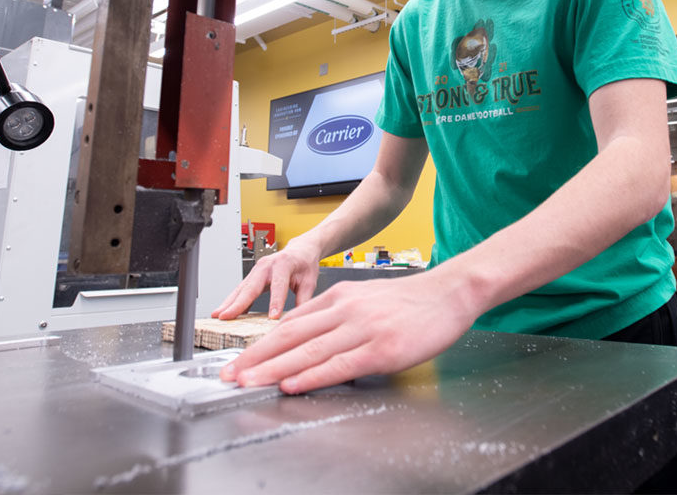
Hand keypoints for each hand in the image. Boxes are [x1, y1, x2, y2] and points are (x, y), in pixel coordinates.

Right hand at [212, 237, 322, 319]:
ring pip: (242, 288)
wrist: (300, 250)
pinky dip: (232, 301)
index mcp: (283, 263)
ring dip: (229, 302)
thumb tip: (300, 319)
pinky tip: (225, 312)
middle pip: (251, 286)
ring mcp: (257, 269)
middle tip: (226, 316)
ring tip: (218, 315)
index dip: (275, 301)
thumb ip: (304, 300)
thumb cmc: (304, 264)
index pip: (278, 284)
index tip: (272, 317)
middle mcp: (267, 265)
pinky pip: (241, 290)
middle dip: (238, 303)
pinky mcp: (253, 276)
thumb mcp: (310, 282)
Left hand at [219, 268, 477, 393]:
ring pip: (308, 350)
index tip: (238, 360)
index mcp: (338, 298)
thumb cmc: (408, 302)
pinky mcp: (381, 349)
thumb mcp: (363, 299)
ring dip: (273, 368)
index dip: (260, 344)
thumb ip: (335, 316)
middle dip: (255, 356)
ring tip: (248, 381)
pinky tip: (292, 383)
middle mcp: (344, 310)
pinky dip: (311, 375)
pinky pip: (339, 364)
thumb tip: (306, 339)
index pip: (290, 323)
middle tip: (229, 374)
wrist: (447, 293)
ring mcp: (362, 328)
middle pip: (290, 335)